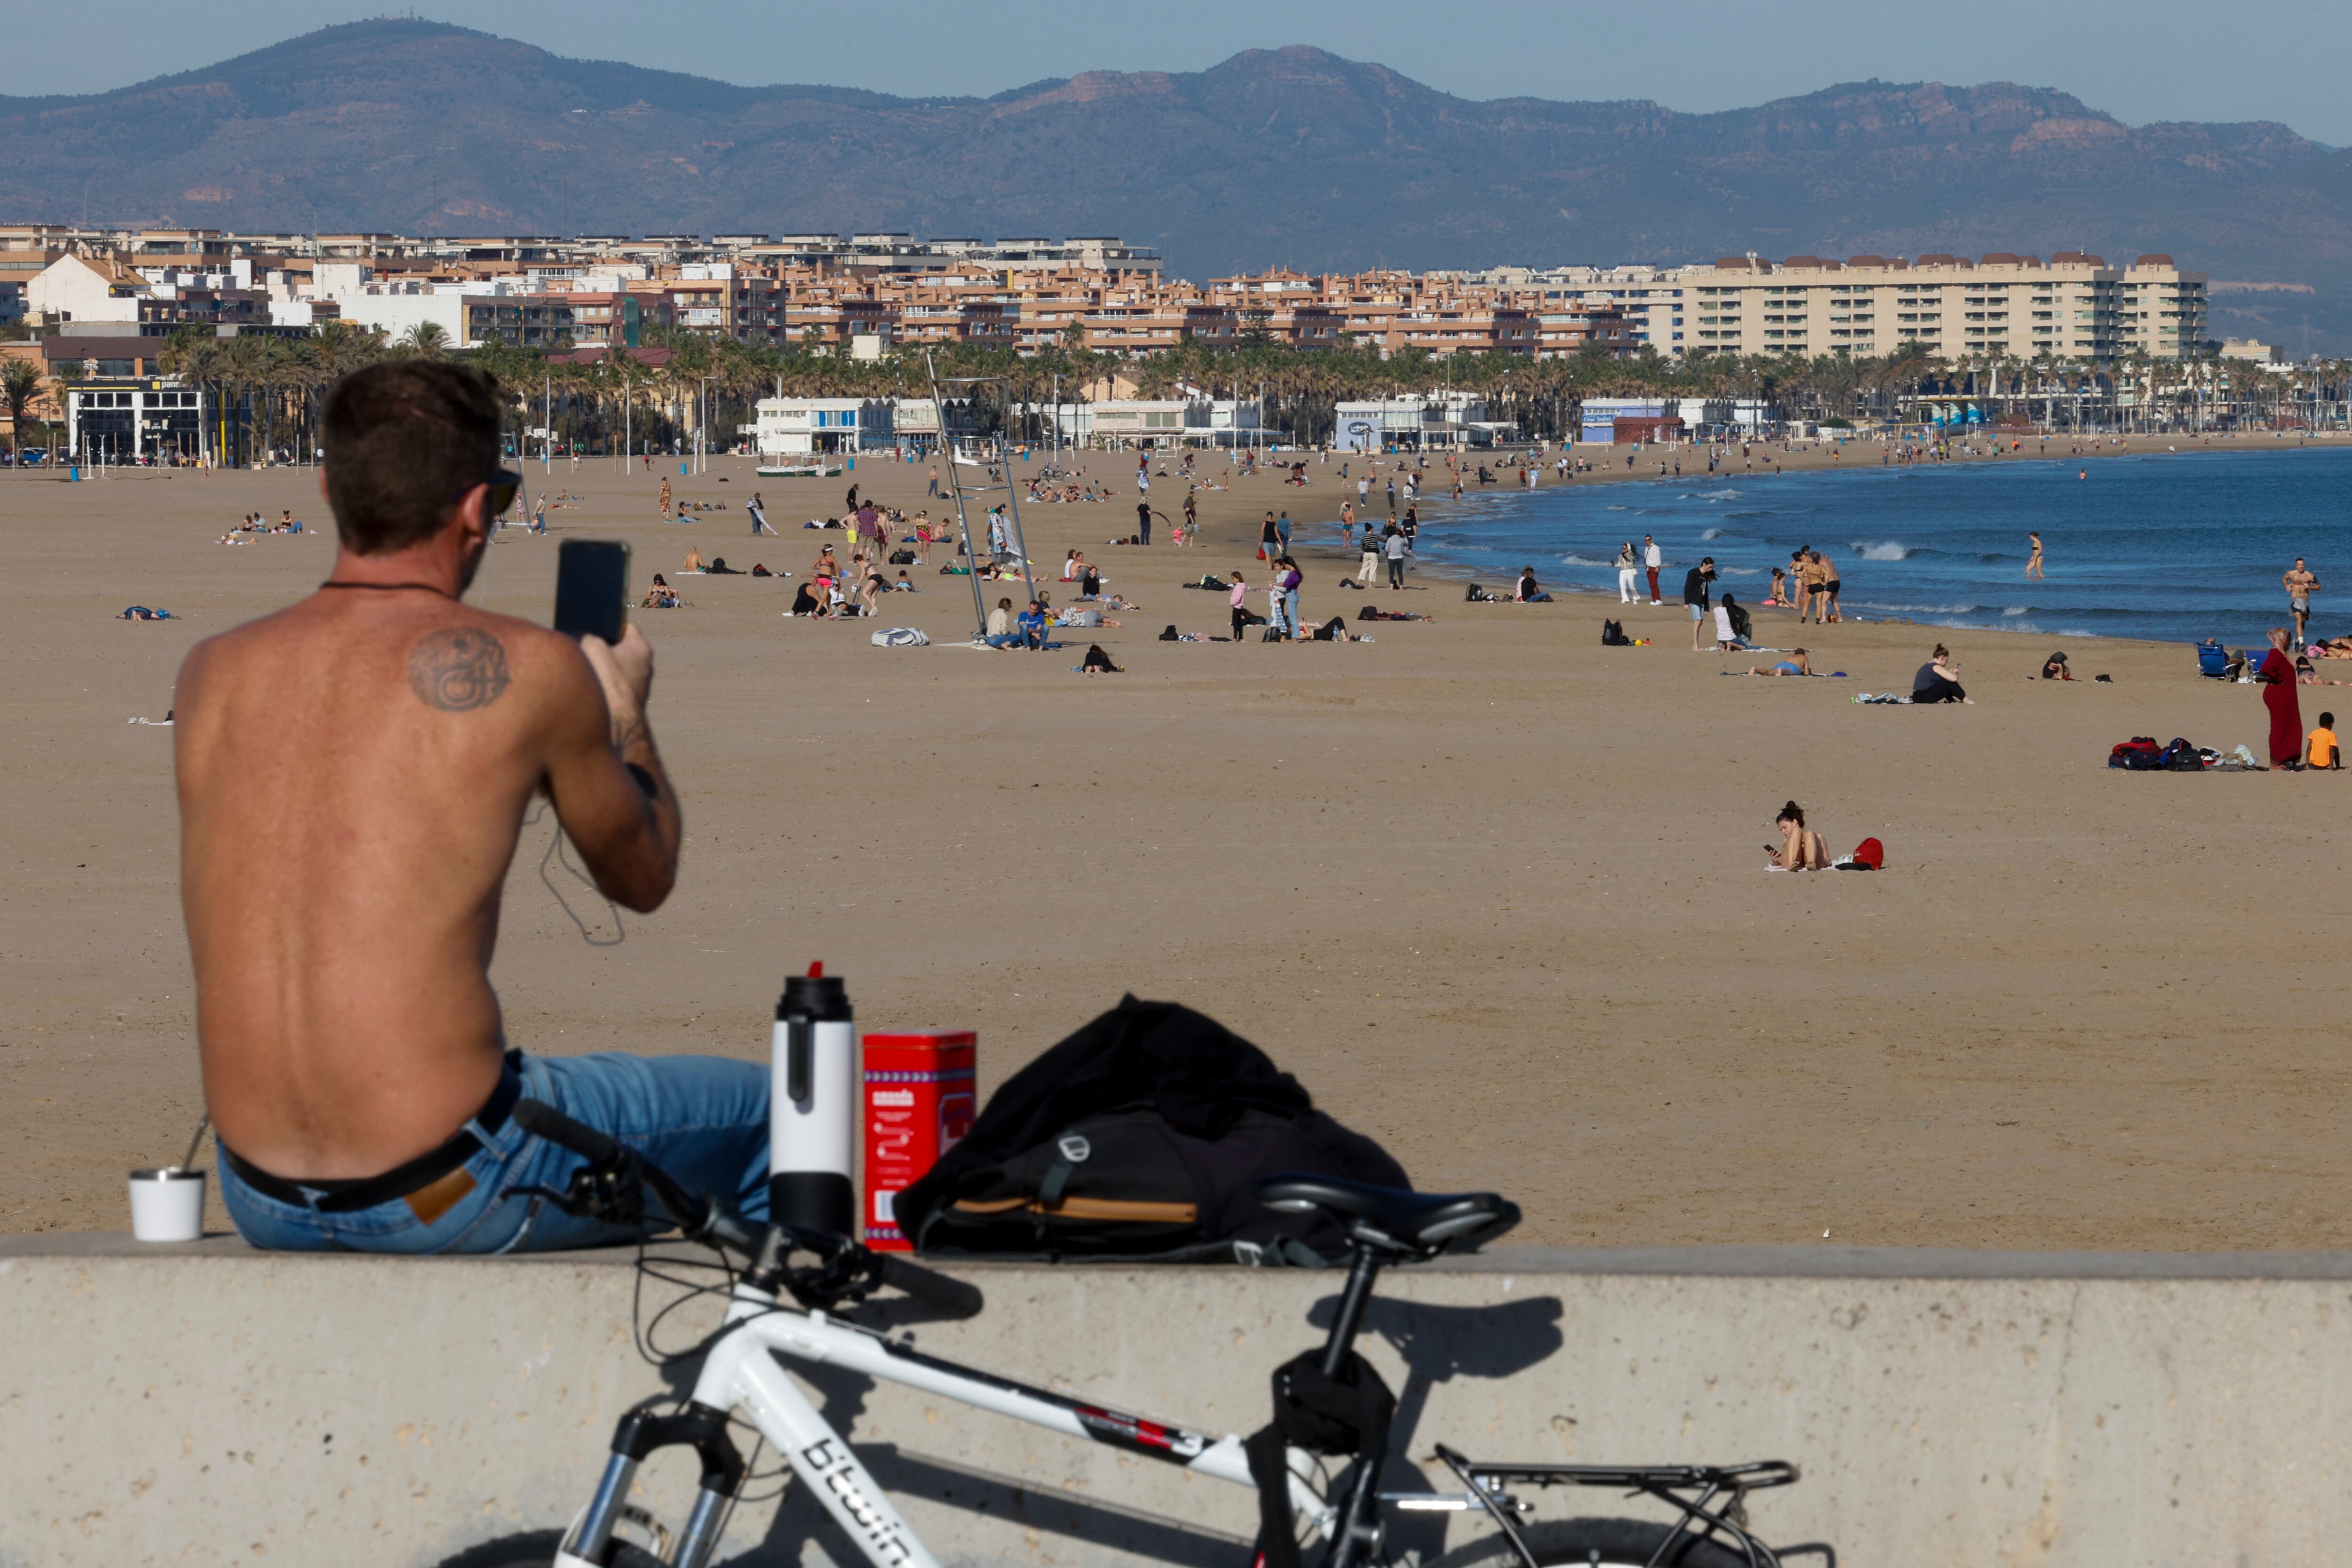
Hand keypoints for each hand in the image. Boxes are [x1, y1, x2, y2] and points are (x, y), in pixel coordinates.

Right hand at [579, 624, 653, 750]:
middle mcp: (643, 668)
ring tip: (576, 670)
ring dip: (593, 669)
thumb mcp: (589, 646)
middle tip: (576, 648)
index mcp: (641, 648)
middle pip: (614, 648)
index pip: (621, 625)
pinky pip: (607, 688)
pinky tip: (581, 689)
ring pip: (609, 670)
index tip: (587, 626)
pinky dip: (595, 687)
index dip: (602, 623)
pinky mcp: (624, 705)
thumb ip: (583, 634)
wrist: (614, 729)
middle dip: (595, 647)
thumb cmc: (606, 682)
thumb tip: (576, 638)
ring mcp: (635, 688)